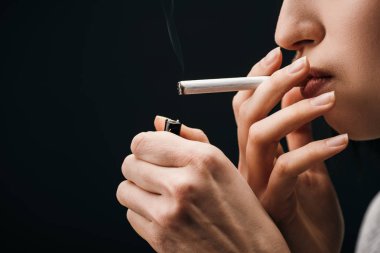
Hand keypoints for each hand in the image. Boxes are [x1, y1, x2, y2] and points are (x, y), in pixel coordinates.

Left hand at [117, 123, 289, 252]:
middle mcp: (184, 184)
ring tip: (160, 196)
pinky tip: (165, 216)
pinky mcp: (160, 238)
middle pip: (130, 163)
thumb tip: (156, 121)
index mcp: (203, 159)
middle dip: (140, 167)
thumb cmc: (241, 211)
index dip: (145, 146)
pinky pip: (131, 215)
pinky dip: (143, 213)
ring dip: (138, 190)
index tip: (152, 152)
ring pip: (125, 189)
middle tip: (157, 175)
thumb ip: (189, 140)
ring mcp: (169, 213)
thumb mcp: (223, 167)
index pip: (143, 141)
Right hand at [232, 48, 346, 252]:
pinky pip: (286, 169)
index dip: (255, 79)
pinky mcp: (274, 202)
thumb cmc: (309, 211)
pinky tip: (339, 143)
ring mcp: (257, 183)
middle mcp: (248, 165)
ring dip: (293, 112)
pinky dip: (313, 150)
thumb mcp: (307, 164)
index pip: (243, 108)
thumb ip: (298, 132)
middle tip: (301, 66)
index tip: (278, 56)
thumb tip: (298, 93)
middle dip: (271, 85)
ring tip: (326, 99)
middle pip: (247, 116)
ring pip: (259, 136)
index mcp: (254, 153)